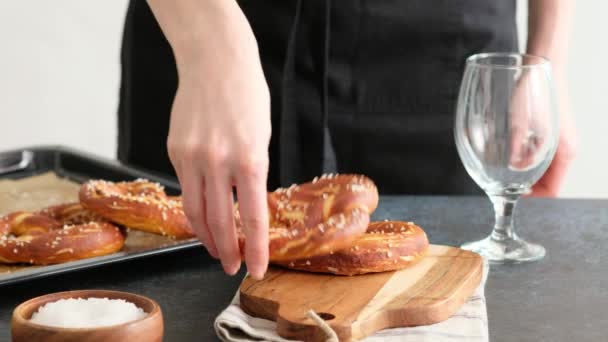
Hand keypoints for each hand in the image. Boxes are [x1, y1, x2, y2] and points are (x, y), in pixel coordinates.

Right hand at [148, 0, 271, 278]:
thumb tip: (245, 205)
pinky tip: (201, 215)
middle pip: (218, 221)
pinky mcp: (174, 150)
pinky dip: (194, 206)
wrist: (215, 61)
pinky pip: (184, 187)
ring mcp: (192, 156)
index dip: (254, 248)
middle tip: (230, 267)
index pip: (251, 217)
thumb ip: (253, 172)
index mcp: (249, 158)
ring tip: (214, 249)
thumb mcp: (263, 136)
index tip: (257, 268)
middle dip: (225, 251)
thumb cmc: (247, 96)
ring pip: (194, 211)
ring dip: (204, 236)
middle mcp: (218, 161)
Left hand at [509, 68, 576, 197]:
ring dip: (523, 171)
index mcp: (563, 153)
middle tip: (500, 182)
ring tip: (500, 167)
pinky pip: (540, 153)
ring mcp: (560, 139)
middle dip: (524, 185)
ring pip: (542, 168)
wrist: (541, 64)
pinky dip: (524, 157)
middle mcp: (565, 149)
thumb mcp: (519, 125)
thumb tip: (513, 171)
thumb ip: (518, 151)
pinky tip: (506, 149)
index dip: (529, 197)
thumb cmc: (531, 93)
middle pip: (546, 181)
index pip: (550, 191)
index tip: (508, 193)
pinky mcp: (552, 130)